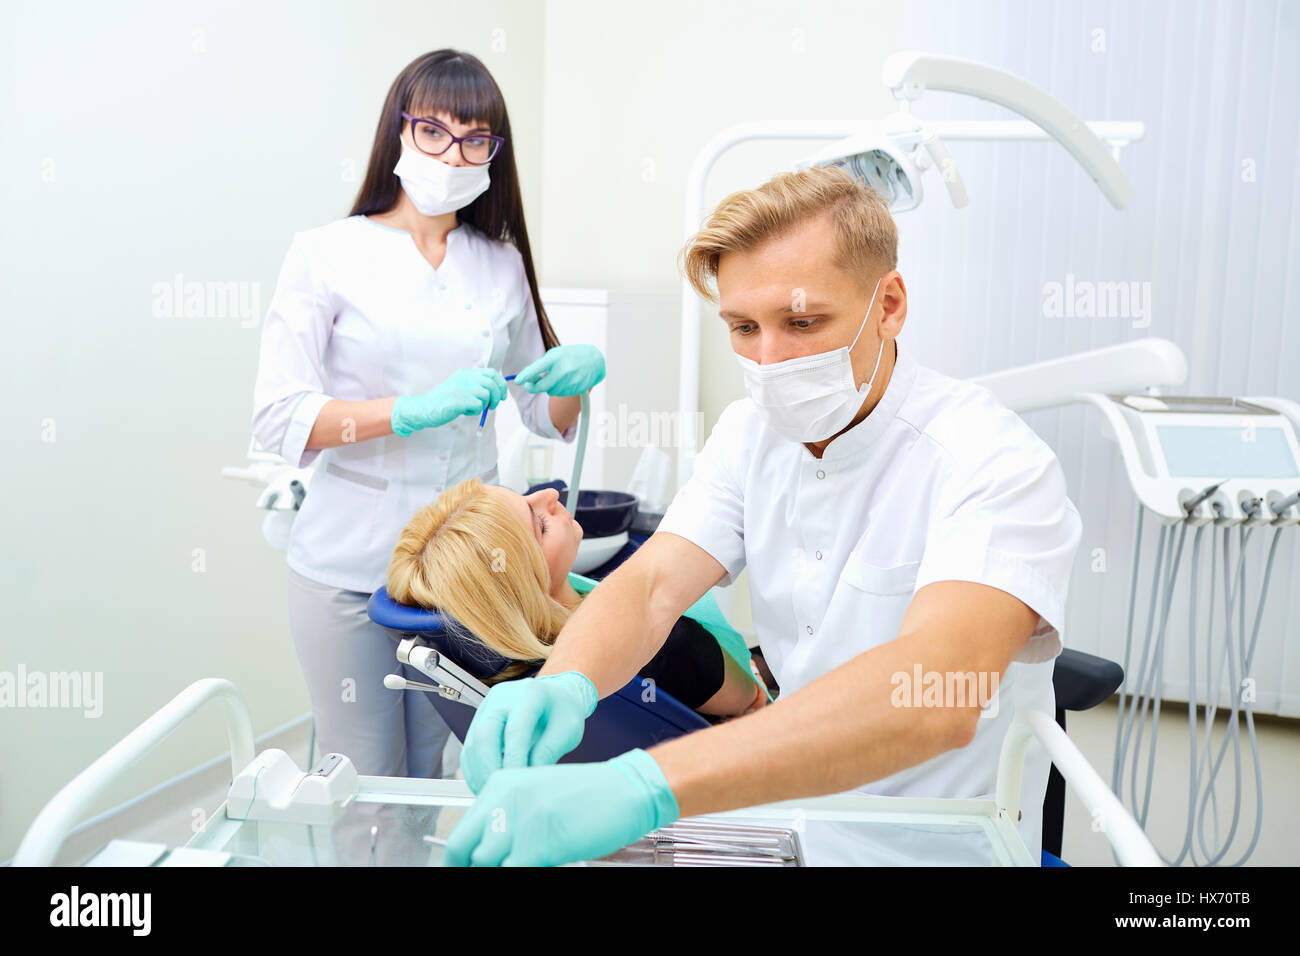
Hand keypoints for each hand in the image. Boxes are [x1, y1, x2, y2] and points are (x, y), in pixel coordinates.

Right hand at [390, 367, 507, 436]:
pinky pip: (478, 406)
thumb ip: (476, 386)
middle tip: (492, 406)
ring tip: (471, 408)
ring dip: (483, 405)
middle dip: (497, 397)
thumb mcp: (460, 388)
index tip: (502, 396)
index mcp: (466, 374)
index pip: (492, 373)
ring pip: (486, 396)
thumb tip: (498, 391)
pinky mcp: (458, 400)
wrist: (425, 409)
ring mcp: (461, 388)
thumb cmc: (445, 401)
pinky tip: (464, 411)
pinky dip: (475, 411)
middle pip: (492, 384)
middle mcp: (464, 378)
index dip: (501, 384)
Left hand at [443, 749, 679, 865]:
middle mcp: (504, 798)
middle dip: (472, 868)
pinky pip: (512, 870)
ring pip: (485, 864)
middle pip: (463, 849)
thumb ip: (508, 819)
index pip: (462, 832)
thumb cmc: (591, 796)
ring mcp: (520, 820)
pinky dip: (520, 873)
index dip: (461, 861)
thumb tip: (486, 853)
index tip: (468, 869)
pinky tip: (542, 865)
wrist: (628, 790)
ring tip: (528, 862)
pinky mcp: (539, 843)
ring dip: (503, 868)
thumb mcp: (538, 797)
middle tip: (489, 872)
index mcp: (501, 784)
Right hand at [459, 671, 597, 792]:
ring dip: (478, 773)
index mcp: (530, 694)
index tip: (516, 784)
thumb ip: (547, 752)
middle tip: (498, 794)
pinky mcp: (478, 719)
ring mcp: (487, 707)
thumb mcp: (567, 730)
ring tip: (491, 795)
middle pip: (485, 734)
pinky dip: (474, 770)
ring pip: (473, 743)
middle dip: (489, 768)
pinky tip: (485, 786)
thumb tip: (526, 780)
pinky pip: (469, 747)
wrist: (554, 695)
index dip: (514, 759)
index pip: (516, 730)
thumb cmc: (563, 712)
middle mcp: (503, 697)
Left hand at [514, 344, 604, 396]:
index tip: (518, 381)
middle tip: (529, 385)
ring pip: (551, 392)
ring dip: (549, 387)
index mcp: (556, 358)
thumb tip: (529, 377)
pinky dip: (558, 389)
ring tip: (555, 378)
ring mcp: (570, 381)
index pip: (536, 369)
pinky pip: (560, 394)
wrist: (594, 361)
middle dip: (533, 387)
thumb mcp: (556, 354)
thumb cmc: (572, 356)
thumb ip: (542, 365)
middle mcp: (563, 371)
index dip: (525, 376)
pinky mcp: (575, 389)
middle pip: (541, 386)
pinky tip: (564, 381)